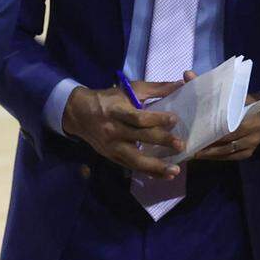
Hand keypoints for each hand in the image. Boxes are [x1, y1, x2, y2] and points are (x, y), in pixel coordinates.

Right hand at [61, 80, 184, 178]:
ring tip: (174, 171)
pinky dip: (147, 172)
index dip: (156, 119)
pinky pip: (131, 166)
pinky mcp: (111, 157)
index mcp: (117, 111)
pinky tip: (162, 175)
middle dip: (161, 142)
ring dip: (155, 167)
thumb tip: (180, 84)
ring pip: (135, 160)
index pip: (138, 118)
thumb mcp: (129, 90)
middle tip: (181, 146)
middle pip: (139, 138)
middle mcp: (113, 131)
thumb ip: (155, 89)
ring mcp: (111, 147)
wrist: (79, 114)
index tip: (174, 120)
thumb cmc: (107, 99)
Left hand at [187, 72, 259, 161]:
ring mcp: (251, 143)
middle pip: (226, 137)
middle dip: (207, 142)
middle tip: (188, 144)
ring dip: (208, 153)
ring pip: (227, 150)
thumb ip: (208, 86)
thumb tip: (187, 74)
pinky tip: (203, 156)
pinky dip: (215, 157)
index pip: (228, 119)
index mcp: (247, 111)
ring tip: (191, 153)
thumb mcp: (232, 93)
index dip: (211, 125)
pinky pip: (230, 157)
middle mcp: (251, 128)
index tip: (194, 128)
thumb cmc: (244, 104)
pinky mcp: (248, 153)